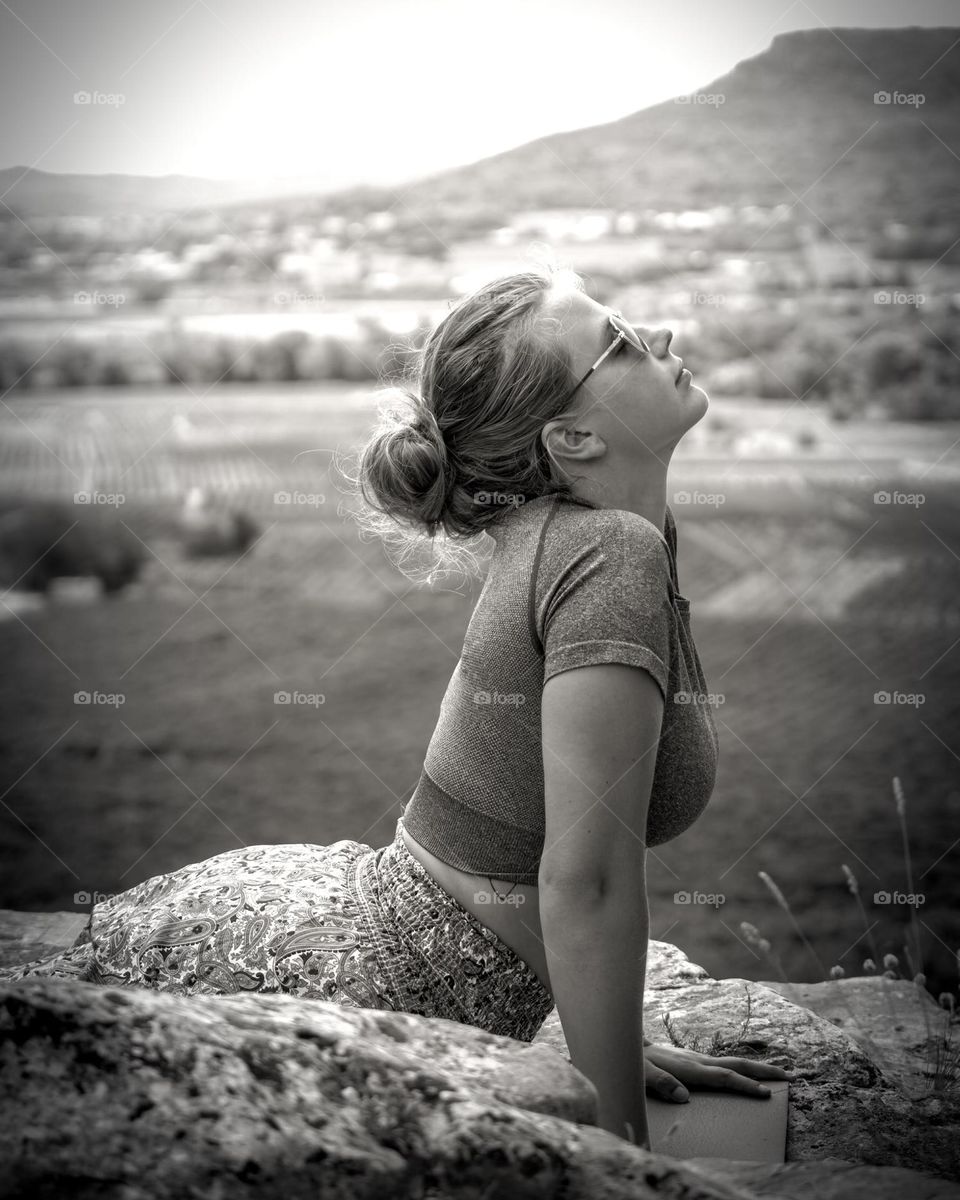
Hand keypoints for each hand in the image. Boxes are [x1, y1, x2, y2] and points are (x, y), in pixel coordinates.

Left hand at [643, 1041, 795, 1102]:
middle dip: (764, 1071)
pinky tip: (749, 1074)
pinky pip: (726, 1066)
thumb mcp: (643, 1075)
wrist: (628, 1045)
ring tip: (781, 1073)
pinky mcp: (696, 1061)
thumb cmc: (636, 1064)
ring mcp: (698, 1060)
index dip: (746, 1086)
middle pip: (738, 1066)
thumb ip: (661, 1084)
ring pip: (735, 1063)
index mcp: (690, 1068)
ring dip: (758, 1068)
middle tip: (790, 1076)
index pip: (725, 1078)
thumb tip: (684, 1097)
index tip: (767, 1094)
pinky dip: (744, 1069)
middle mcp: (699, 1061)